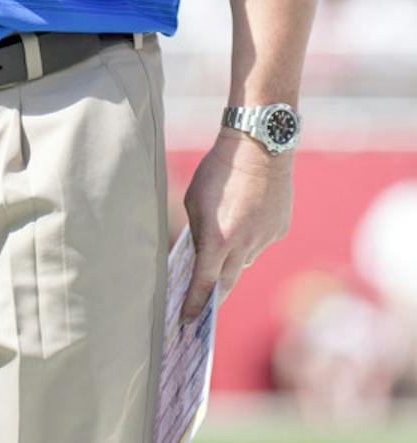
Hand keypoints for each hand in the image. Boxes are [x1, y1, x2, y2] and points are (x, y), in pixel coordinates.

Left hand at [180, 127, 293, 323]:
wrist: (259, 146)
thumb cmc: (219, 169)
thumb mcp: (195, 199)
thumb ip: (197, 231)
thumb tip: (198, 253)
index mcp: (218, 238)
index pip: (203, 283)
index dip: (194, 305)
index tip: (187, 321)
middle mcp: (244, 245)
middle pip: (226, 282)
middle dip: (214, 296)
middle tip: (203, 307)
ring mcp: (265, 239)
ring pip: (245, 259)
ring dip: (233, 256)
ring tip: (226, 234)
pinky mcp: (280, 230)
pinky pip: (261, 242)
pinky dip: (251, 236)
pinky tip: (247, 214)